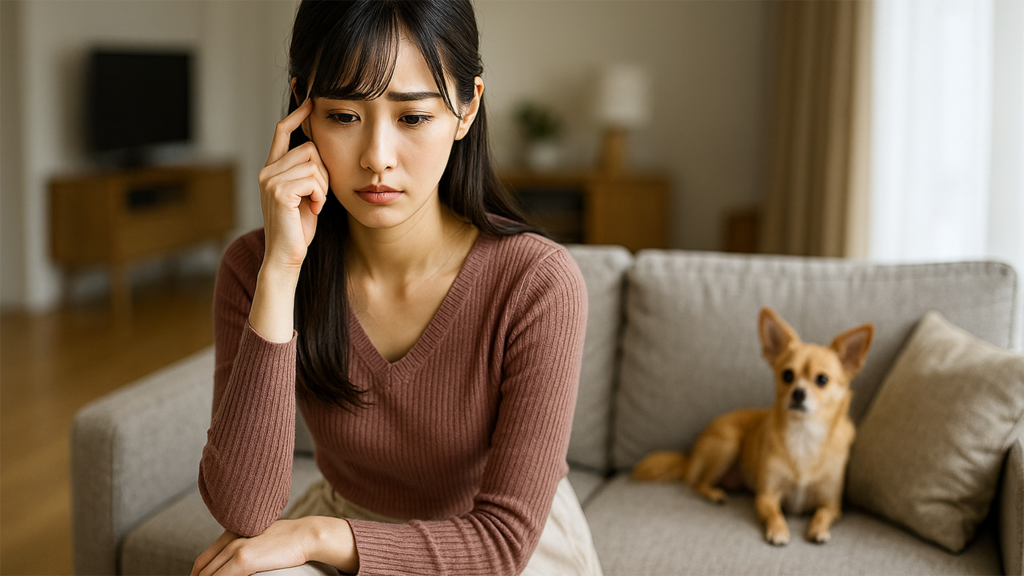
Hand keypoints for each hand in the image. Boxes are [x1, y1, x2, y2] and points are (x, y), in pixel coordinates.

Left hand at [191, 518, 358, 575]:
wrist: (305, 535)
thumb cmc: (286, 539)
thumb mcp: (258, 539)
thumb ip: (241, 547)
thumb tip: (233, 562)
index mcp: (230, 534)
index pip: (202, 560)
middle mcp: (229, 540)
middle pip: (202, 570)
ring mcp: (235, 549)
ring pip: (209, 575)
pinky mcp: (244, 560)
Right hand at [257, 97, 329, 273]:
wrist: (287, 255)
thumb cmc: (299, 227)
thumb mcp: (304, 194)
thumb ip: (305, 172)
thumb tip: (317, 148)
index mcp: (272, 168)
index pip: (282, 131)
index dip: (297, 115)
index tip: (310, 100)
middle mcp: (267, 170)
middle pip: (310, 148)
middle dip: (324, 172)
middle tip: (318, 196)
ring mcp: (270, 179)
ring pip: (314, 164)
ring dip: (323, 187)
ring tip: (314, 204)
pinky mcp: (278, 191)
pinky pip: (313, 180)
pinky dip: (320, 196)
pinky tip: (313, 210)